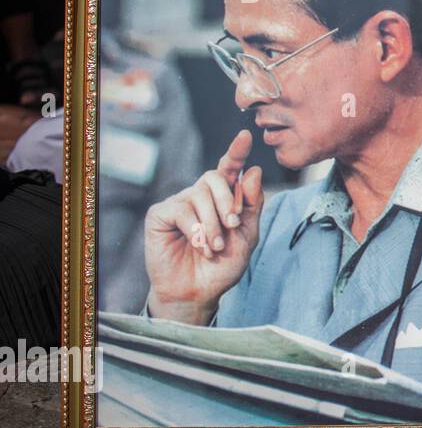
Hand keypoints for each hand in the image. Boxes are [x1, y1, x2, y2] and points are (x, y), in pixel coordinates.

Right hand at [143, 130, 264, 323]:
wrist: (199, 291)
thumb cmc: (223, 264)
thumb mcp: (246, 235)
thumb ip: (250, 205)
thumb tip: (253, 171)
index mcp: (223, 197)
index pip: (230, 169)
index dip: (236, 151)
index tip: (245, 136)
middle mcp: (200, 195)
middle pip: (215, 177)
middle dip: (228, 201)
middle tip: (231, 226)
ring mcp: (179, 202)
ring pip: (199, 195)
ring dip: (212, 224)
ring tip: (214, 247)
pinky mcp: (161, 214)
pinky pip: (181, 210)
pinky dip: (195, 229)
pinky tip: (198, 245)